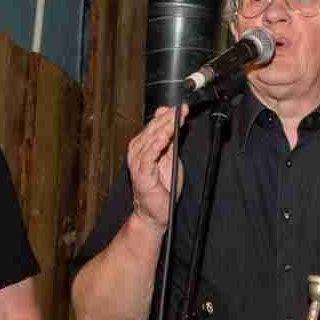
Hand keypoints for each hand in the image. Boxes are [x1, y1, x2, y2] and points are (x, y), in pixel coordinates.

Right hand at [127, 104, 187, 231]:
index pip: (155, 125)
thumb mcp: (170, 156)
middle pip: (153, 129)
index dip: (168, 115)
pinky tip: (166, 136)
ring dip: (164, 127)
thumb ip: (170, 138)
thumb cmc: (162, 186)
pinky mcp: (142, 173)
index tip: (182, 107)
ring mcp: (138, 162)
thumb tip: (169, 116)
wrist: (155, 212)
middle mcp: (137, 151)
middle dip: (168, 118)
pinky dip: (157, 144)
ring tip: (176, 118)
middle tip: (180, 109)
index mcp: (143, 145)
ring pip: (151, 139)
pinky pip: (149, 155)